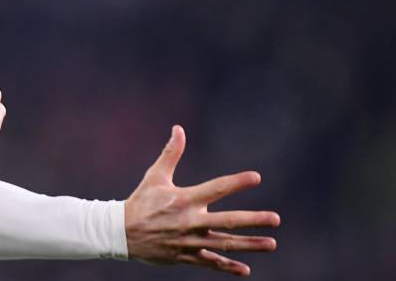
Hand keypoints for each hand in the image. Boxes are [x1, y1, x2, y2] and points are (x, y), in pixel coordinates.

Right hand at [123, 125, 279, 276]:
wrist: (120, 233)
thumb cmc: (140, 201)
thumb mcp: (155, 176)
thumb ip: (171, 153)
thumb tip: (178, 128)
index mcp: (184, 199)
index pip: (216, 188)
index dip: (237, 182)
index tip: (256, 178)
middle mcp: (190, 221)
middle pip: (227, 221)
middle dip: (253, 220)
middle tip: (276, 219)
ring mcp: (189, 241)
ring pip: (224, 244)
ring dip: (249, 244)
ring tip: (272, 243)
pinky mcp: (185, 256)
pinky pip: (210, 262)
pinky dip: (228, 267)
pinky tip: (246, 269)